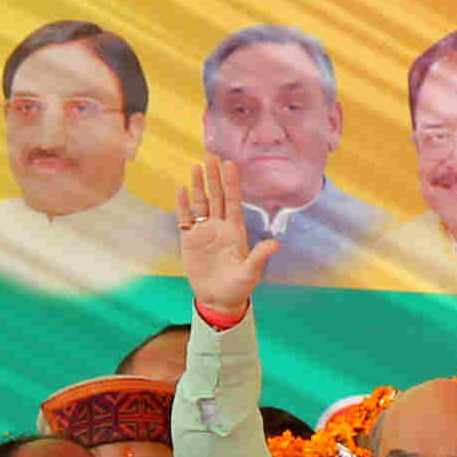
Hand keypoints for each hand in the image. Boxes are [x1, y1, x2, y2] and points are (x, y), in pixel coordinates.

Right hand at [177, 158, 278, 316]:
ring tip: (196, 166)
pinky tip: (181, 189)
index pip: (234, 201)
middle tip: (211, 156)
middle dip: (214, 177)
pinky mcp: (190, 240)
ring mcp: (204, 232)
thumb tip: (275, 244)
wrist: (218, 299)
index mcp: (236, 231)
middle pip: (217, 196)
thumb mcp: (251, 273)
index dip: (232, 183)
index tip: (230, 164)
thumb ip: (259, 257)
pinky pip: (185, 218)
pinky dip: (182, 204)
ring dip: (198, 186)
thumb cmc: (238, 287)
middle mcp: (220, 227)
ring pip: (201, 203)